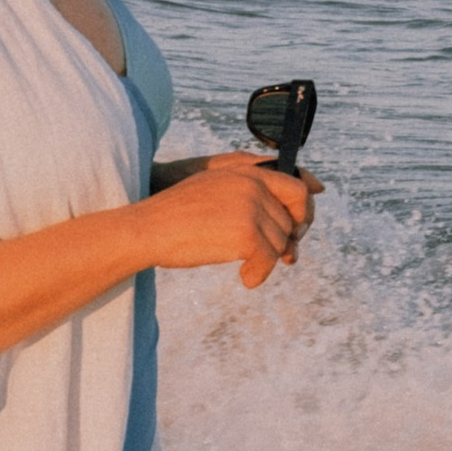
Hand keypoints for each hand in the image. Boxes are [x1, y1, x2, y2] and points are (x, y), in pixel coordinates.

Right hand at [141, 152, 317, 289]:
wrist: (148, 228)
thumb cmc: (177, 215)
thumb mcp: (215, 189)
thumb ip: (251, 194)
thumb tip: (296, 217)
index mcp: (246, 171)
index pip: (297, 186)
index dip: (303, 212)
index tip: (298, 231)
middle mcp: (253, 185)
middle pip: (289, 222)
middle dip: (283, 243)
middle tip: (271, 258)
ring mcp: (251, 208)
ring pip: (280, 244)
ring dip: (266, 260)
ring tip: (246, 268)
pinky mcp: (247, 234)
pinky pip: (269, 261)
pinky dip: (259, 274)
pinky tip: (245, 279)